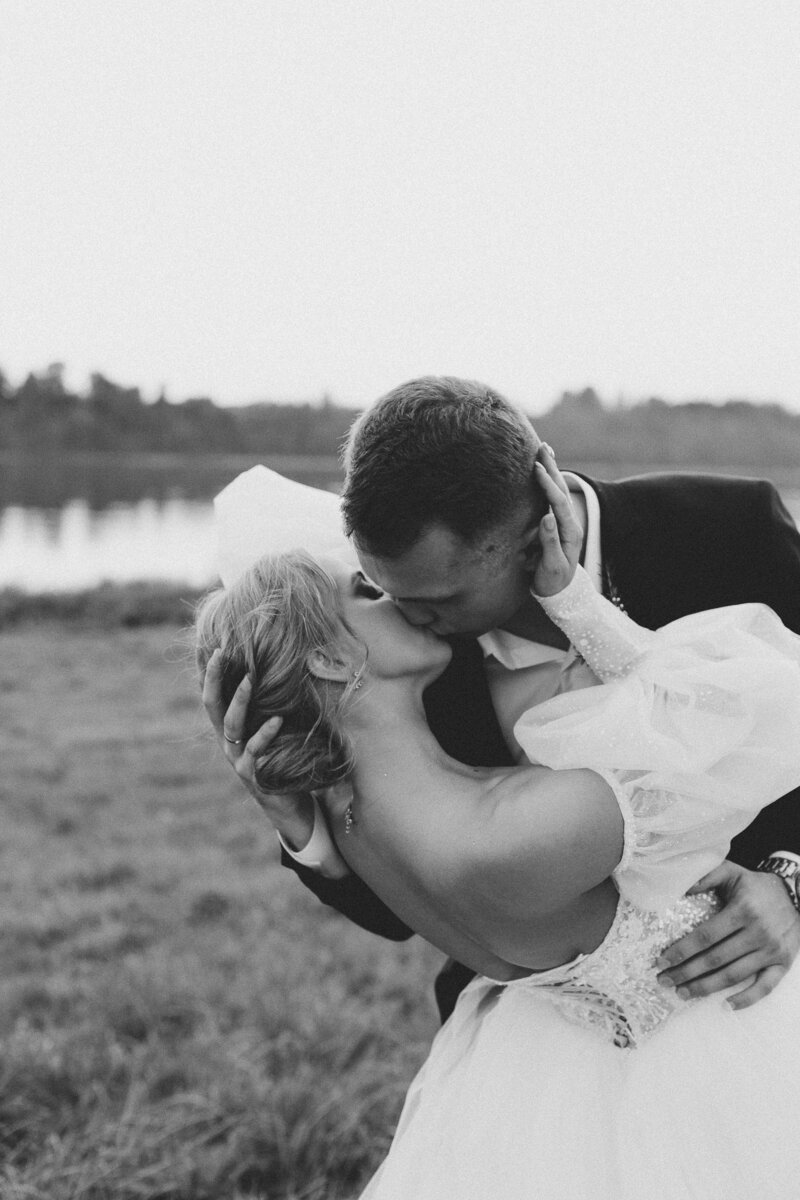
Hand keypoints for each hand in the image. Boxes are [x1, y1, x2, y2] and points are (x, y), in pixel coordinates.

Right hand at [201, 648, 315, 849]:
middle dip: (215, 678)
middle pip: (213, 705)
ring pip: (232, 725)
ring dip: (241, 699)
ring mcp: (237, 759)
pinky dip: (266, 734)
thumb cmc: (280, 761)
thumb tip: (276, 672)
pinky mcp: (253, 775)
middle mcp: (228, 743)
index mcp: (229, 730)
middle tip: (221, 652)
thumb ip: (265, 709)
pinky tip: (277, 719)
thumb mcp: (268, 732)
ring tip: (250, 678)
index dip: (208, 673)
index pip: (212, 695)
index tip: (211, 646)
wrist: (287, 806)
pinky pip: (256, 751)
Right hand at [531, 444, 583, 596]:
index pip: (558, 502)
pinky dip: (547, 482)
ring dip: (551, 470)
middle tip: (542, 447)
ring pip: (557, 491)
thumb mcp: (552, 566)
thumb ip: (550, 542)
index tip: (537, 468)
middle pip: (561, 490)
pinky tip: (542, 472)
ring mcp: (563, 523)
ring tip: (544, 451)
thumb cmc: (554, 582)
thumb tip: (546, 517)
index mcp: (570, 532)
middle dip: (552, 468)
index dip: (548, 485)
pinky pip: (551, 498)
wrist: (562, 593)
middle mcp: (569, 523)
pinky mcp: (556, 524)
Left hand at [655, 860, 799, 1009]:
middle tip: (664, 980)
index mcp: (742, 910)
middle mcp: (758, 933)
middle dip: (687, 972)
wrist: (797, 894)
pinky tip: (726, 1006)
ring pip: (734, 975)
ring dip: (706, 988)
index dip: (682, 950)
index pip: (706, 936)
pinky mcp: (783, 964)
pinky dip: (746, 999)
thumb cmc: (757, 886)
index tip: (662, 960)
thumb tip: (679, 888)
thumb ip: (706, 876)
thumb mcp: (732, 872)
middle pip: (716, 959)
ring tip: (683, 993)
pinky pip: (765, 987)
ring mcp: (771, 951)